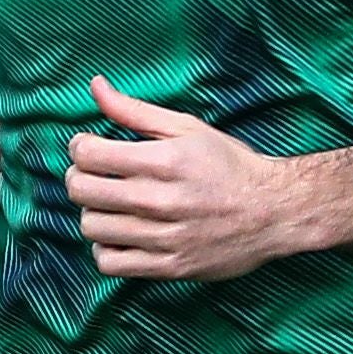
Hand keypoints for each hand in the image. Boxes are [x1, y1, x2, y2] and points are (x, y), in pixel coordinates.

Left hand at [65, 80, 303, 282]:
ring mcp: (164, 237)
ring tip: (110, 205)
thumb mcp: (186, 128)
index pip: (89, 155)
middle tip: (93, 175)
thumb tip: (95, 86)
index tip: (88, 148)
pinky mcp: (169, 267)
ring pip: (92, 227)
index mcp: (164, 160)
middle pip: (83, 191)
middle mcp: (160, 200)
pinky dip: (105, 249)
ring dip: (92, 213)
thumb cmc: (229, 165)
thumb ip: (135, 111)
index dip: (78, 148)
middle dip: (79, 178)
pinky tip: (120, 234)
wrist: (274, 211)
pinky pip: (110, 263)